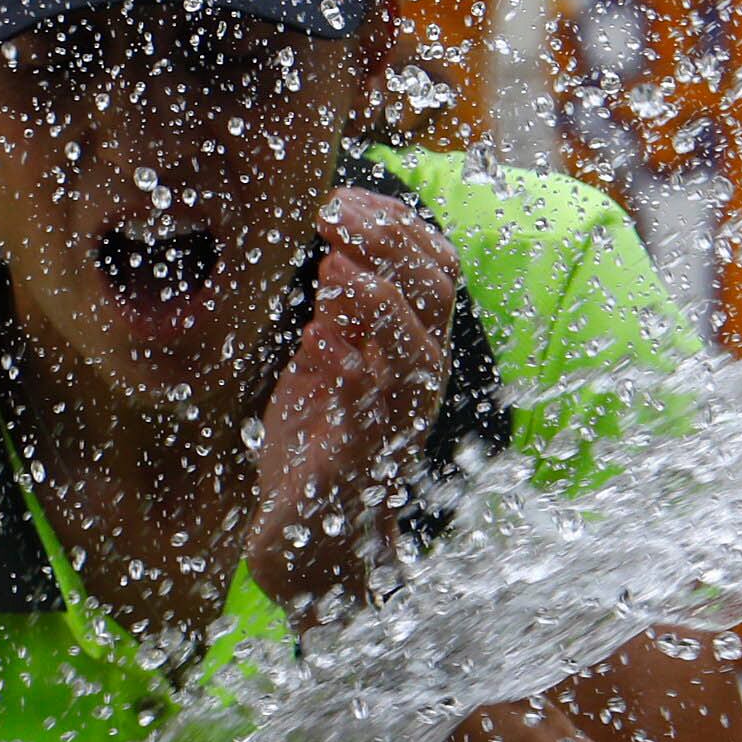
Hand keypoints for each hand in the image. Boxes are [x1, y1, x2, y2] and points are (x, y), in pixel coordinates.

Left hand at [247, 189, 460, 620]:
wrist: (305, 544)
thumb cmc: (315, 449)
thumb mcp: (325, 367)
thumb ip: (340, 320)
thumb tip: (338, 264)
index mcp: (412, 351)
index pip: (436, 270)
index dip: (396, 225)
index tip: (342, 197)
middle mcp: (417, 385)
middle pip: (436, 296)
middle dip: (388, 241)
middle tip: (331, 211)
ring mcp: (393, 425)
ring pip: (420, 353)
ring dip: (380, 301)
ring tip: (334, 264)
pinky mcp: (356, 465)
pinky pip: (369, 411)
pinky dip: (348, 368)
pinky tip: (316, 335)